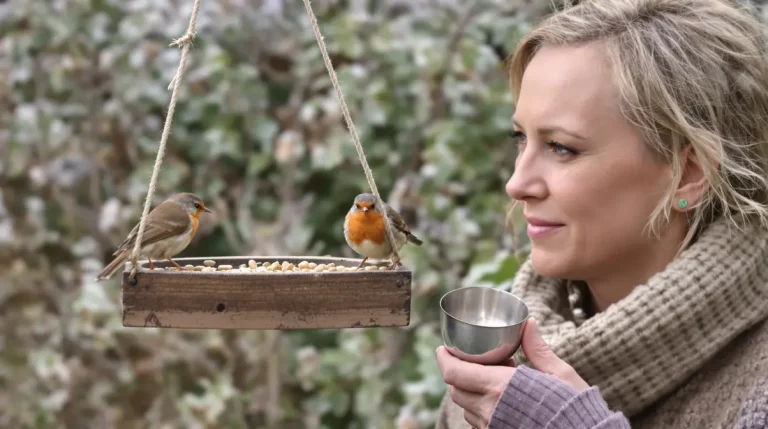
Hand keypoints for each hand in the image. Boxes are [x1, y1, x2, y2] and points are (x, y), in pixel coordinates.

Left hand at [436, 317, 589, 428]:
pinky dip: (480, 407)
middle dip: (457, 372)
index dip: (443, 359)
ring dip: (470, 391)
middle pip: (455, 389)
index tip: (443, 348)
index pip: (455, 373)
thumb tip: (528, 324)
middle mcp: (490, 410)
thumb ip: (537, 349)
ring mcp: (492, 427)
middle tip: (471, 359)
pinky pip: (478, 422)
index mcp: (500, 388)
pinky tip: (499, 398)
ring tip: (491, 378)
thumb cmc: (575, 408)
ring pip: (466, 407)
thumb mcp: (559, 374)